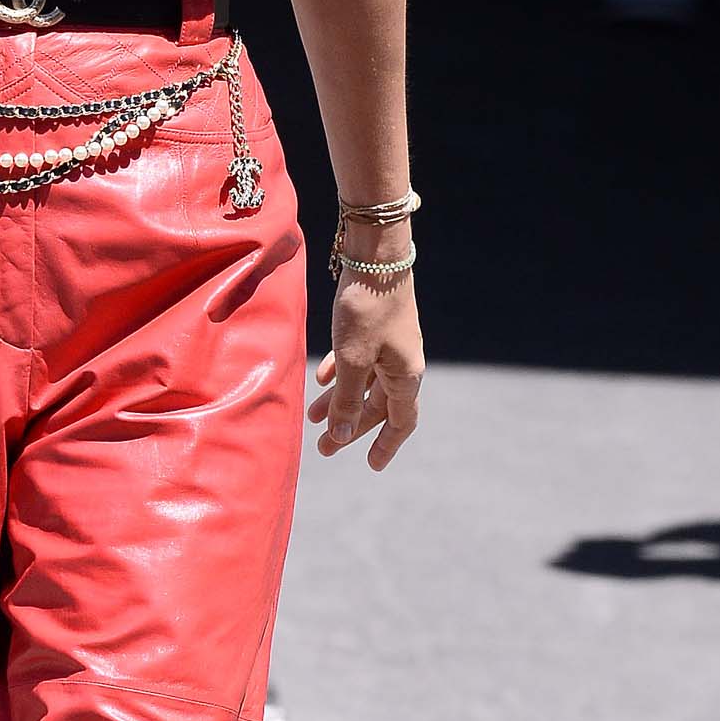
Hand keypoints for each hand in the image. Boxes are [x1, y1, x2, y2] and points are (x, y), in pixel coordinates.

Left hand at [309, 276, 423, 468]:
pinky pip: (360, 361)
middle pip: (377, 405)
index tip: (371, 465)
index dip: (385, 445)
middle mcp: (403, 363)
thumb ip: (348, 399)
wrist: (375, 255)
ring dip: (341, 401)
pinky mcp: (376, 327)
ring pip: (366, 383)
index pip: (400, 421)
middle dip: (351, 427)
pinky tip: (322, 380)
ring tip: (313, 418)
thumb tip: (343, 436)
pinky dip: (342, 374)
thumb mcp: (353, 359)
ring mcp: (390, 344)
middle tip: (325, 448)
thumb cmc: (366, 309)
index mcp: (406, 376)